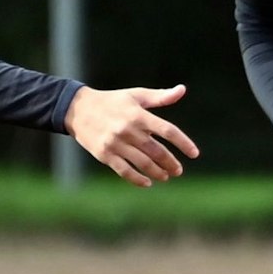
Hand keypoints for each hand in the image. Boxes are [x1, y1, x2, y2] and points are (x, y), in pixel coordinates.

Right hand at [64, 85, 199, 186]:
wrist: (78, 109)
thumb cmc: (112, 101)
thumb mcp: (136, 95)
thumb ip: (160, 97)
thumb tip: (182, 90)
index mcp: (138, 114)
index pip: (167, 130)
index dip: (183, 143)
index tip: (194, 153)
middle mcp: (128, 129)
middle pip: (157, 151)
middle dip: (171, 163)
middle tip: (179, 170)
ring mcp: (116, 144)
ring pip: (143, 163)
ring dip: (158, 172)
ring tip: (166, 176)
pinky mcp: (105, 155)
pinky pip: (125, 171)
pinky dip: (138, 179)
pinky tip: (148, 183)